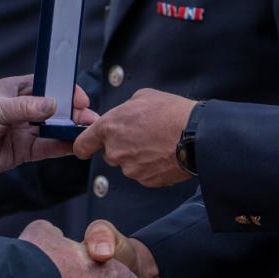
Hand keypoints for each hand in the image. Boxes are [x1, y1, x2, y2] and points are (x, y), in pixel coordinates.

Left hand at [0, 75, 96, 181]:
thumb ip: (26, 108)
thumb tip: (53, 105)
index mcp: (17, 90)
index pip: (49, 85)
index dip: (66, 91)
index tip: (80, 99)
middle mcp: (24, 109)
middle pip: (56, 108)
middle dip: (74, 112)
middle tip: (89, 118)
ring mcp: (24, 130)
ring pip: (55, 129)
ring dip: (71, 130)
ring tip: (87, 133)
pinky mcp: (22, 151)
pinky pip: (47, 148)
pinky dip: (61, 147)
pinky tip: (74, 146)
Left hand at [73, 88, 196, 187]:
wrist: (197, 135)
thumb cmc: (172, 113)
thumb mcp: (143, 97)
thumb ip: (125, 109)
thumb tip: (124, 116)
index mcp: (110, 127)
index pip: (82, 144)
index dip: (84, 145)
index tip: (86, 147)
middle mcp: (115, 150)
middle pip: (109, 154)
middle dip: (122, 146)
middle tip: (143, 135)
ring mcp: (130, 168)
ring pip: (128, 164)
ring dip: (138, 156)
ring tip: (158, 142)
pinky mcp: (146, 180)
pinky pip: (143, 174)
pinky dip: (151, 166)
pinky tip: (164, 153)